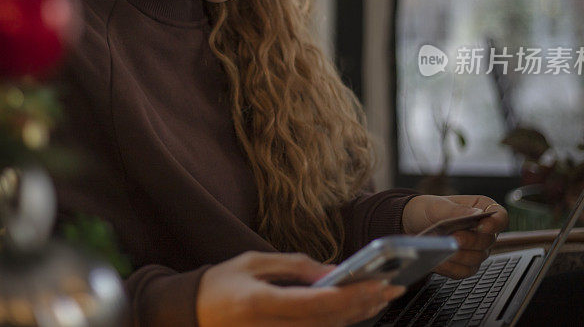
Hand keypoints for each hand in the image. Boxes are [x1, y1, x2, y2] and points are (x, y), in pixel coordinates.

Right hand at [196, 251, 406, 326]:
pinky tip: (356, 309)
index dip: (350, 295)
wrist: (191, 314)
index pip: (315, 304)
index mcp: (259, 303)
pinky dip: (339, 322)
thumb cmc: (221, 283)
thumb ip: (294, 266)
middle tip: (393, 287)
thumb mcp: (253, 262)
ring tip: (382, 296)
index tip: (378, 283)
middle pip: (328, 323)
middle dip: (363, 305)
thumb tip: (333, 271)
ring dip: (357, 315)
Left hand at [402, 195, 508, 278]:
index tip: (482, 226)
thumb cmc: (428, 210)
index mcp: (482, 209)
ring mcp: (476, 250)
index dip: (495, 223)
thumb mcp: (438, 205)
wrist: (411, 224)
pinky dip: (449, 267)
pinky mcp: (465, 265)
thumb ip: (456, 210)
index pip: (500, 217)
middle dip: (470, 241)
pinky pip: (463, 271)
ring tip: (441, 248)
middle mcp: (483, 232)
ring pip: (476, 258)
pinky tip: (436, 260)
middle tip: (455, 238)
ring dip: (458, 255)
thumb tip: (476, 214)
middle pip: (488, 241)